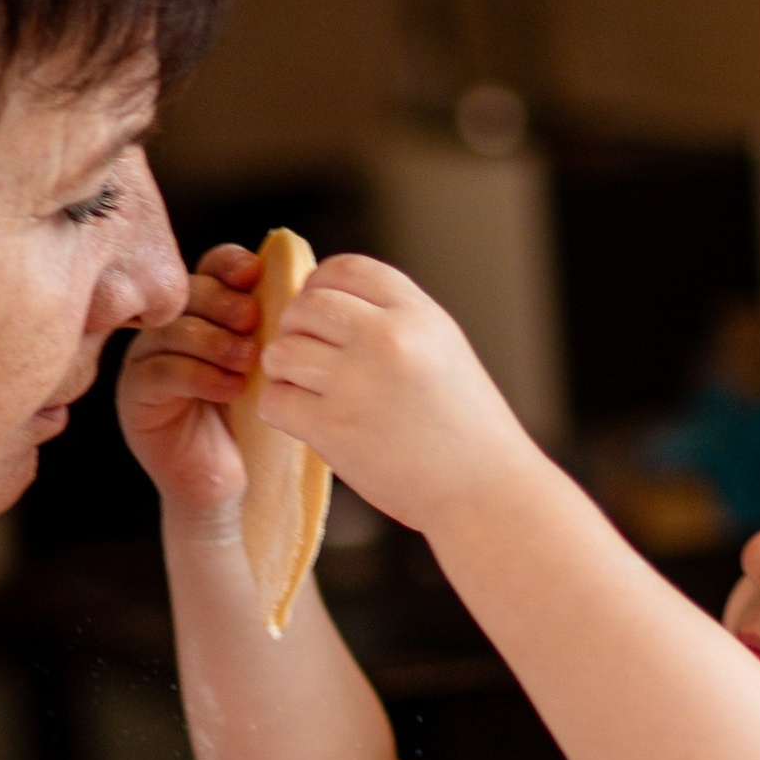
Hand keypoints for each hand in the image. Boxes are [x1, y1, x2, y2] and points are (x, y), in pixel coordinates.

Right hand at [118, 243, 257, 523]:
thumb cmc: (256, 423)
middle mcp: (168, 329)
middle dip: (222, 301)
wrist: (232, 484)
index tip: (255, 274)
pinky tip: (230, 390)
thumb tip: (304, 286)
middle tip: (252, 320)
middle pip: (186, 293)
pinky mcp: (136, 397)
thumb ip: (274, 327)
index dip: (228, 264)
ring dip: (213, 340)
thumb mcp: (270, 368)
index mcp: (202, 313)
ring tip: (247, 361)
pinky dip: (199, 375)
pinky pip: (158, 372)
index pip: (208, 269)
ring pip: (171, 330)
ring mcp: (145, 360)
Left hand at [258, 254, 536, 534]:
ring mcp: (356, 382)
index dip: (321, 284)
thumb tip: (320, 296)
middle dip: (296, 328)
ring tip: (307, 389)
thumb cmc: (464, 425)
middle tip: (309, 357)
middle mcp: (386, 338)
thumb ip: (392, 319)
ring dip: (284, 371)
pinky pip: (275, 400)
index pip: (346, 269)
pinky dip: (281, 409)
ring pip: (280, 351)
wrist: (484, 490)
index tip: (320, 311)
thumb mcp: (442, 348)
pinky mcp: (333, 428)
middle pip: (305, 305)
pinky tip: (304, 419)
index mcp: (418, 314)